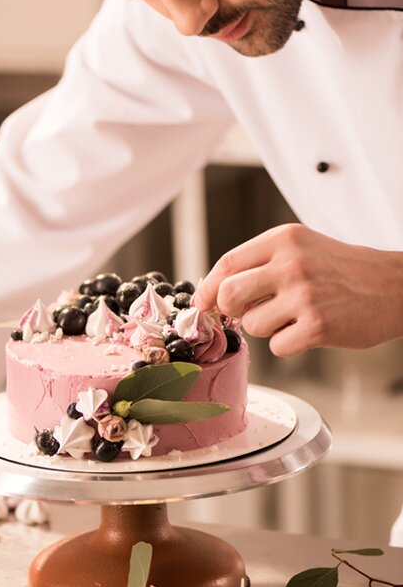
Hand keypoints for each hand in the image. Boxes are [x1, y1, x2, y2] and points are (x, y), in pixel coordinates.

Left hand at [194, 224, 402, 355]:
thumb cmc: (342, 269)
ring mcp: (305, 295)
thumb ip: (260, 262)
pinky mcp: (318, 326)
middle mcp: (292, 263)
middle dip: (230, 311)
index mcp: (283, 240)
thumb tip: (215, 290)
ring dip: (266, 328)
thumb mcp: (301, 247)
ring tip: (292, 316)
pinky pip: (278, 346)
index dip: (208, 288)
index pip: (227, 264)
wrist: (393, 285)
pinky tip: (307, 330)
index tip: (203, 303)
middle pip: (229, 295)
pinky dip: (288, 344)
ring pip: (252, 325)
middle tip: (244, 313)